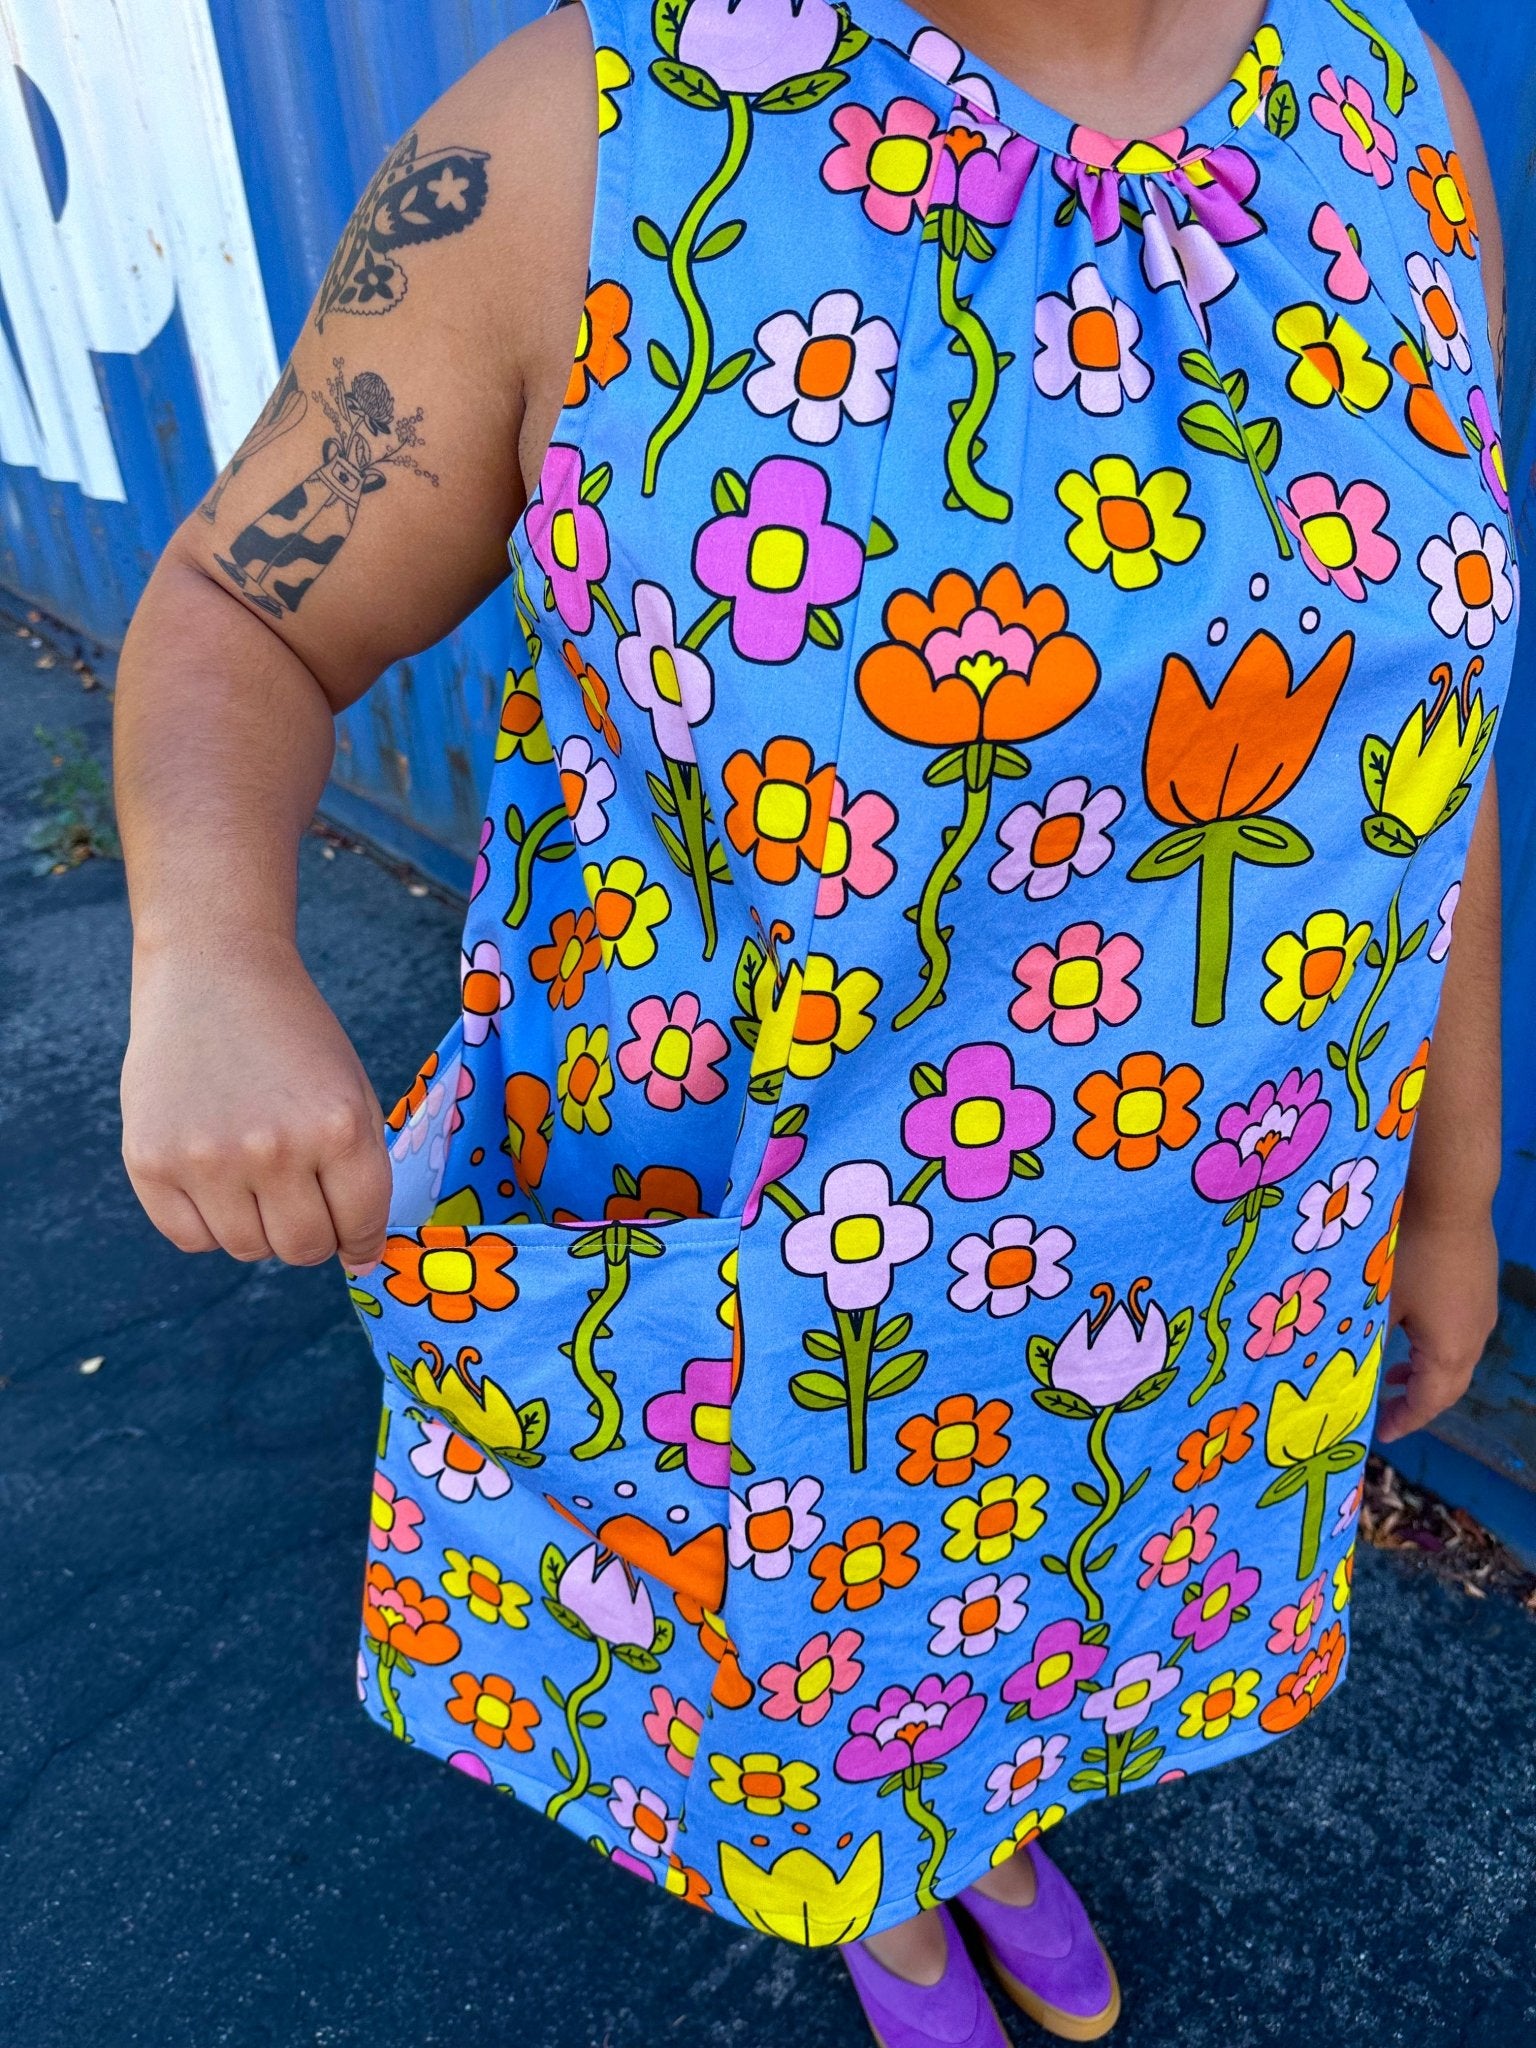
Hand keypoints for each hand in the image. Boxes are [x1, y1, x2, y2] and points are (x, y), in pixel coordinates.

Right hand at [121, 934, 391, 1271]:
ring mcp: (206, 1158)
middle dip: (312, 1235)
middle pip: (304, 1249)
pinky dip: (209, 1223)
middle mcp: (273, 1148)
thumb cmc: (294, 1037)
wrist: (214, 973)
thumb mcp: (351, 1090)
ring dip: (259, 1228)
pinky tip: (214, 1175)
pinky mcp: (150, 1161)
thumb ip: (362, 1173)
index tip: (353, 1233)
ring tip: (255, 1174)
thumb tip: (361, 1257)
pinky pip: (191, 1239)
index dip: (361, 1238)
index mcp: (336, 1127)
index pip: (361, 1226)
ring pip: (248, 1250)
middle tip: (302, 1199)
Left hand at [1375, 1195, 1497, 1443]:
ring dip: (1426, 1370)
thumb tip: (1341, 1365)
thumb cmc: (1407, 1248)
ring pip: (1455, 1356)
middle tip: (1386, 1410)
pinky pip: (1460, 1329)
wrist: (1449, 1190)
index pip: (1429, 1403)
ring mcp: (1482, 1308)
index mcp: (1451, 1349)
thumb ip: (1366, 1336)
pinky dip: (1434, 1343)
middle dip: (1416, 1402)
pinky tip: (1409, 1324)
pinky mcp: (1479, 1283)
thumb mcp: (1377, 1300)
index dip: (1405, 1420)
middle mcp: (1475, 1335)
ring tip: (1394, 1372)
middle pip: (1448, 1385)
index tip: (1382, 1433)